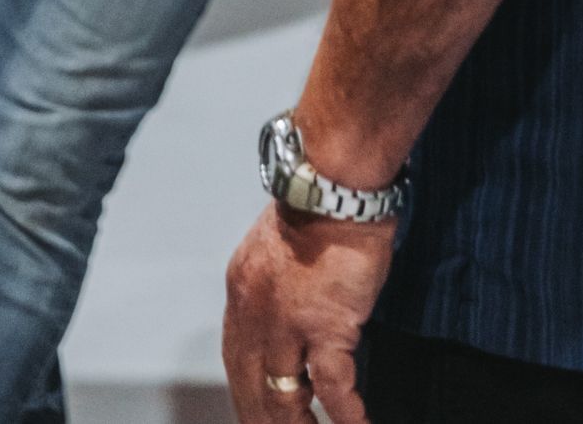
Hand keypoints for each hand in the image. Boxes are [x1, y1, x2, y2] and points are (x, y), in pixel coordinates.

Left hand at [224, 204, 395, 423]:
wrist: (338, 181)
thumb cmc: (320, 202)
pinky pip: (332, 388)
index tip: (257, 415)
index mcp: (241, 291)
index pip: (236, 360)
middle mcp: (255, 313)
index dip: (247, 394)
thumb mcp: (276, 245)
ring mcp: (288, 323)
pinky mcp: (326, 325)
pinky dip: (346, 414)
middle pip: (252, 388)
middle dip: (264, 422)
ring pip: (284, 398)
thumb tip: (289, 317)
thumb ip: (275, 285)